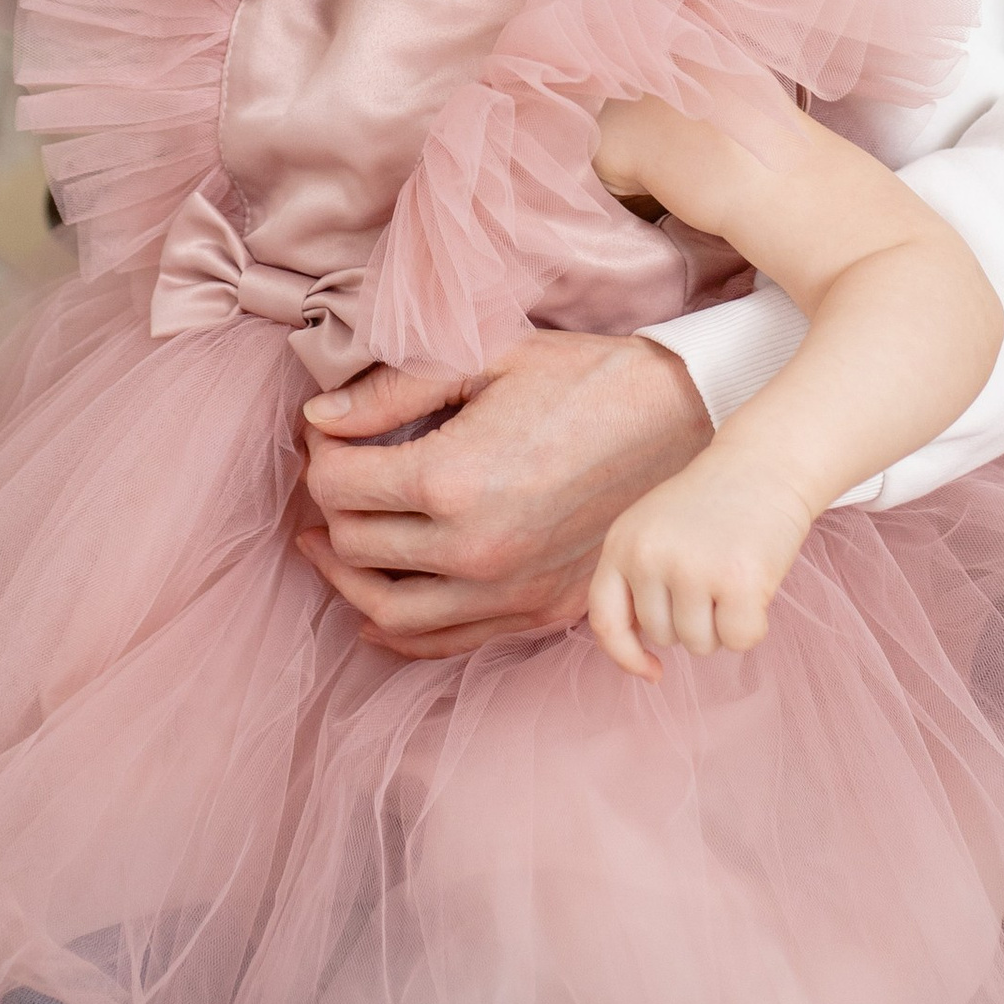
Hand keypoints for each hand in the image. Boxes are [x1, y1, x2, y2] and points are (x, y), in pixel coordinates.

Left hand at [295, 328, 711, 659]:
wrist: (684, 419)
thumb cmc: (584, 378)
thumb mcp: (486, 359)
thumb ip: (392, 393)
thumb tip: (318, 422)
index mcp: (453, 479)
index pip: (339, 486)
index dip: (321, 456)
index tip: (329, 435)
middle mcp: (474, 549)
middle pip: (355, 547)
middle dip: (330, 508)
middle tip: (335, 475)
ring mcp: (509, 592)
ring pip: (389, 612)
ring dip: (348, 581)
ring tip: (330, 547)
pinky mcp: (539, 613)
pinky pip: (448, 643)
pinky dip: (402, 633)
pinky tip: (379, 613)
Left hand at [588, 439, 819, 680]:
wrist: (765, 464)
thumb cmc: (711, 506)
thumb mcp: (655, 530)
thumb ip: (636, 579)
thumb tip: (635, 649)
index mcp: (622, 543)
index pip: (605, 620)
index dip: (625, 655)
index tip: (652, 670)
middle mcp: (649, 556)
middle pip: (663, 636)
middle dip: (692, 619)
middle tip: (712, 572)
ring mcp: (692, 568)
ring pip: (700, 644)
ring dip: (722, 623)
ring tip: (732, 573)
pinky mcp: (737, 582)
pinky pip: (740, 640)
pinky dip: (753, 625)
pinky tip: (757, 585)